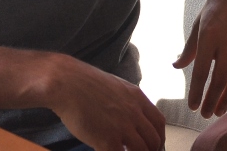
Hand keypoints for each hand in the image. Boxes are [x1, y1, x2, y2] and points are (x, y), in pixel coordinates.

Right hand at [49, 58, 165, 150]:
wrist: (66, 83)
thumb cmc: (84, 83)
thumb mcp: (115, 86)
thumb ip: (127, 101)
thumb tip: (130, 116)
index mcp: (137, 98)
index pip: (159, 122)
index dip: (159, 137)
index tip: (155, 145)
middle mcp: (134, 112)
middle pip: (153, 139)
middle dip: (151, 150)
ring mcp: (122, 127)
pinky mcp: (107, 140)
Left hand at [174, 0, 226, 117]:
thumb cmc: (218, 2)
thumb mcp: (199, 21)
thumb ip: (189, 47)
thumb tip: (177, 66)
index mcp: (208, 37)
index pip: (200, 72)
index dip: (196, 92)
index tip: (193, 106)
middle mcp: (226, 43)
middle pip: (219, 81)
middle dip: (211, 101)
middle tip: (205, 114)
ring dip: (226, 99)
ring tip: (219, 111)